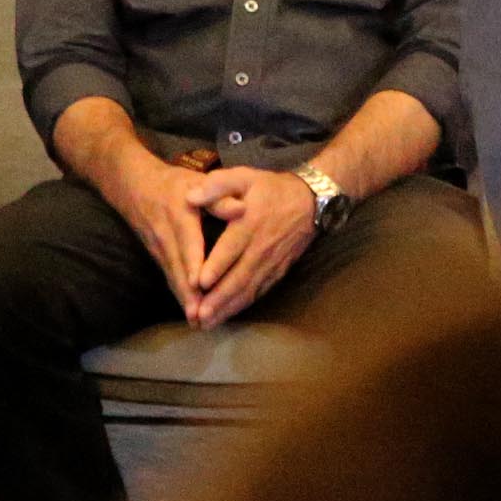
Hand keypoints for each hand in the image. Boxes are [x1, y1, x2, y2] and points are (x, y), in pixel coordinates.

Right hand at [96, 145, 212, 317]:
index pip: (188, 243)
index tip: (201, 284)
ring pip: (172, 277)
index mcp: (179, 216)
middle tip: (200, 317)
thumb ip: (218, 197)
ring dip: (183, 300)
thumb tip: (240, 209)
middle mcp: (167, 236)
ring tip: (196, 322)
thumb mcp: (196, 181)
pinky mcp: (157, 256)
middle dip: (188, 294)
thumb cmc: (173, 183)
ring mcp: (159, 248)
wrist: (133, 184)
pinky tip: (189, 312)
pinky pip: (169, 278)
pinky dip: (179, 295)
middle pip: (177, 268)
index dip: (193, 264)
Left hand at [187, 167, 319, 326]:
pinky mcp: (278, 271)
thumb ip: (217, 185)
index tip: (199, 283)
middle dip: (218, 299)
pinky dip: (243, 305)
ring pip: (248, 289)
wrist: (311, 201)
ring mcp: (271, 262)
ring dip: (228, 308)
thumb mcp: (244, 176)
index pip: (231, 248)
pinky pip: (260, 291)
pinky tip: (228, 315)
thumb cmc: (271, 188)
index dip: (216, 266)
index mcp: (249, 223)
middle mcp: (260, 247)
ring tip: (208, 323)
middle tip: (199, 315)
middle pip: (239, 277)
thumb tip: (190, 196)